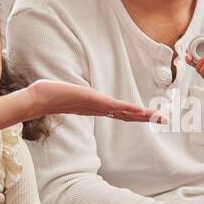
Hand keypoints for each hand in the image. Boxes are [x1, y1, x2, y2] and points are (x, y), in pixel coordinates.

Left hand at [26, 79, 162, 122]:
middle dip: (146, 118)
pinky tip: (140, 111)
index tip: (149, 115)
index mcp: (95, 108)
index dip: (135, 114)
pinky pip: (115, 108)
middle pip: (127, 115)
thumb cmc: (49, 94)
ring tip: (158, 117)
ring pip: (124, 113)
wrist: (39, 99)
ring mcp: (97, 107)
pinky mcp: (94, 103)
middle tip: (164, 119)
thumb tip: (71, 84)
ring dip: (143, 115)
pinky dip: (129, 110)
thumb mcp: (67, 91)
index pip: (120, 112)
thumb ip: (73, 89)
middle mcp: (99, 110)